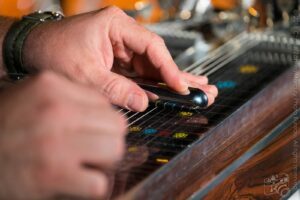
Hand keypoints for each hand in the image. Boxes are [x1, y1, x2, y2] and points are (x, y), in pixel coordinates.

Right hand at [0, 72, 126, 198]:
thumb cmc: (3, 125)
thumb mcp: (31, 96)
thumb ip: (68, 99)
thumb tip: (104, 113)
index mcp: (52, 86)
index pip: (104, 103)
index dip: (101, 120)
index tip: (92, 131)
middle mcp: (56, 110)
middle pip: (116, 125)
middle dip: (109, 139)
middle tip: (95, 149)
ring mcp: (54, 142)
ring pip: (114, 149)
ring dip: (105, 161)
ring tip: (88, 164)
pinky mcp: (51, 175)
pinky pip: (98, 182)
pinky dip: (92, 185)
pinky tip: (77, 182)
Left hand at [23, 6, 217, 111]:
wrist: (31, 49)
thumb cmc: (52, 50)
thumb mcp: (84, 73)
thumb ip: (115, 88)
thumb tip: (143, 102)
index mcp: (116, 26)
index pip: (152, 47)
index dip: (169, 69)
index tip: (182, 87)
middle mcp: (122, 35)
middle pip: (157, 57)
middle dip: (180, 75)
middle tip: (204, 88)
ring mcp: (121, 48)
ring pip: (152, 67)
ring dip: (172, 81)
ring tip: (197, 91)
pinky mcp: (118, 61)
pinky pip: (141, 74)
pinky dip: (155, 85)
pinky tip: (172, 91)